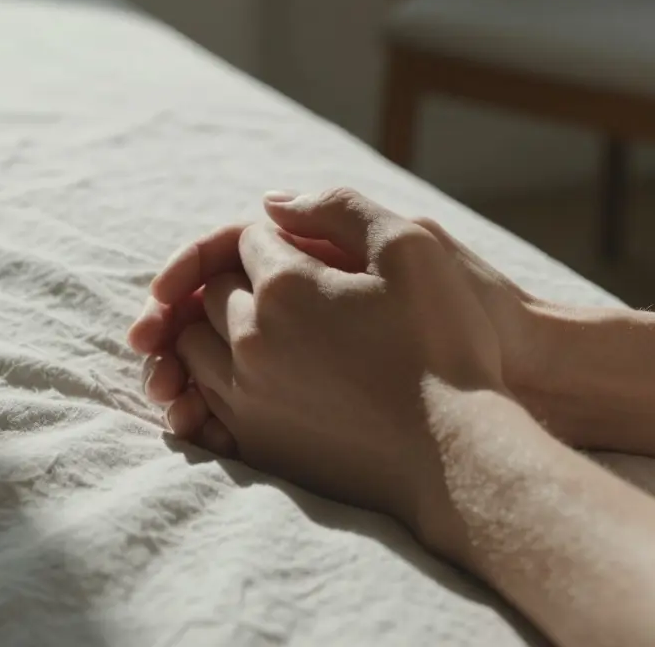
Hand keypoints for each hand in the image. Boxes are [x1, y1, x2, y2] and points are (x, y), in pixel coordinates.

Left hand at [136, 188, 544, 555]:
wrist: (457, 451)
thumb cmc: (443, 343)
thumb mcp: (410, 246)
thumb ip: (337, 208)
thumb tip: (273, 203)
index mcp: (284, 286)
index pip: (248, 242)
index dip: (278, 239)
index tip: (313, 255)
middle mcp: (251, 340)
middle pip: (214, 293)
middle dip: (242, 281)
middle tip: (292, 291)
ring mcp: (247, 397)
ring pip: (197, 347)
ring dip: (220, 330)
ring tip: (269, 332)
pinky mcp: (256, 443)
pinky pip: (207, 403)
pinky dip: (219, 381)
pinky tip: (259, 378)